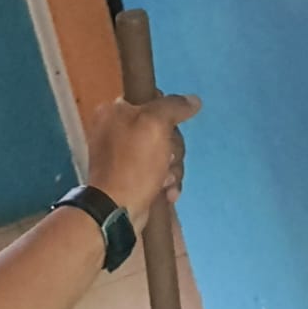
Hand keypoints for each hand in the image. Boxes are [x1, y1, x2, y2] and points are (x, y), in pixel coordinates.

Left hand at [85, 92, 200, 228]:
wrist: (117, 209)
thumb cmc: (133, 163)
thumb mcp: (154, 124)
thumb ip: (173, 106)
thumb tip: (193, 101)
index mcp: (114, 112)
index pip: (152, 99)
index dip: (168, 115)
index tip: (169, 129)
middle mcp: (117, 130)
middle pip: (164, 129)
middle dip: (173, 148)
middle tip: (167, 159)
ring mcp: (125, 156)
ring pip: (166, 152)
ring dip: (173, 168)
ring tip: (166, 181)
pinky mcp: (133, 177)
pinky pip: (161, 171)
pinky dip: (167, 182)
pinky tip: (166, 192)